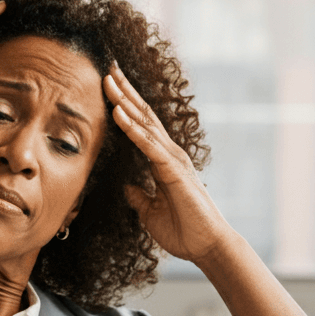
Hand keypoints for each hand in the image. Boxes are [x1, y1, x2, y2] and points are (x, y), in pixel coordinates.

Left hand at [103, 64, 231, 262]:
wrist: (207, 246)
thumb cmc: (183, 231)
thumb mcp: (150, 212)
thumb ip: (140, 197)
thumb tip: (127, 187)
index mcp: (163, 161)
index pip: (141, 127)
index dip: (125, 106)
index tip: (109, 86)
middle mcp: (169, 154)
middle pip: (143, 116)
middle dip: (124, 92)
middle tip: (107, 69)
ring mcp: (173, 160)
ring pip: (144, 124)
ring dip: (125, 102)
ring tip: (108, 81)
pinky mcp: (173, 171)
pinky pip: (149, 146)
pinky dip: (132, 129)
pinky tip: (119, 114)